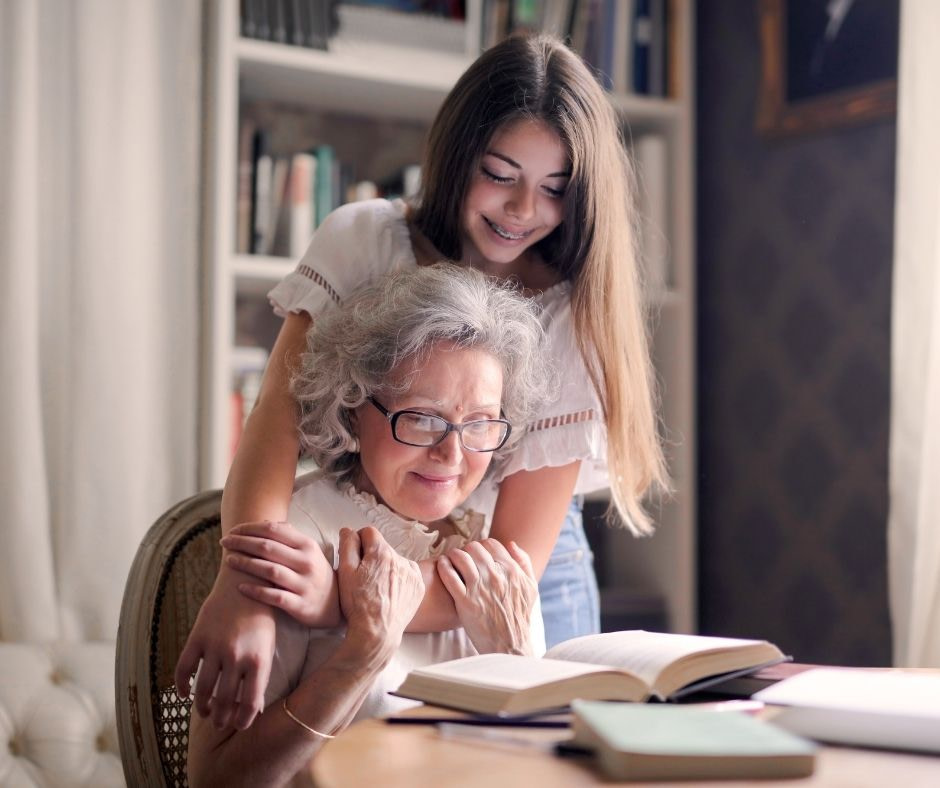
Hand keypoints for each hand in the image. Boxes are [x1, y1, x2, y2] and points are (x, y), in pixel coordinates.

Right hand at [174, 561, 275, 730]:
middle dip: (222, 717)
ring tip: (205, 712)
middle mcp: (236, 656)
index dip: (243, 720)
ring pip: (203, 689)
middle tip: (220, 723)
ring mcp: (215, 647)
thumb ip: (260, 674)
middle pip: (225, 700)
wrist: (246, 581)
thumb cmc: (261, 616)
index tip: (239, 725)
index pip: (249, 702)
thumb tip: (252, 708)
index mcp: (258, 659)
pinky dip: (181, 686)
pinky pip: (183, 669)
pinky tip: (184, 694)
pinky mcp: (197, 637)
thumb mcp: (268, 645)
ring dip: (203, 706)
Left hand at [221, 521, 338, 627]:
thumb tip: (265, 522)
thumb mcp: (309, 551)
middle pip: (268, 548)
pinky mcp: (299, 604)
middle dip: (242, 543)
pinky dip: (256, 591)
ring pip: (269, 570)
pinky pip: (274, 597)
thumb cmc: (314, 573)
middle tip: (224, 541)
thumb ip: (289, 536)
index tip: (233, 530)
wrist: (335, 603)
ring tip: (229, 560)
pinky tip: (240, 587)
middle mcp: (306, 562)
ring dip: (246, 564)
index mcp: (307, 545)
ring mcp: (303, 584)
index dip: (250, 528)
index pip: (274, 530)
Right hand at [336, 527, 423, 657]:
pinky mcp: (419, 586)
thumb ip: (347, 545)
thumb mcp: (345, 572)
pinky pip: (408, 573)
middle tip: (364, 577)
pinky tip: (390, 593)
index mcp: (381, 552)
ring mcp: (412, 573)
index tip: (355, 557)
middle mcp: (401, 558)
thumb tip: (349, 530)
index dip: (358, 542)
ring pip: (395, 560)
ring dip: (387, 567)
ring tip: (377, 588)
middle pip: (382, 548)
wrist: (377, 633)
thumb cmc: (357, 604)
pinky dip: (399, 579)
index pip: (369, 532)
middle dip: (372, 557)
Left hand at [437, 539, 536, 655]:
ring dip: (453, 555)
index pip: (491, 544)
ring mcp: (479, 588)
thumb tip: (511, 544)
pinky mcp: (464, 601)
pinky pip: (449, 575)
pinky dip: (443, 566)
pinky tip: (442, 565)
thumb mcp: (530, 588)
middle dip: (467, 550)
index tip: (477, 554)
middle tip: (462, 558)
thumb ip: (523, 563)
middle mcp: (495, 576)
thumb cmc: (519, 618)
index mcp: (511, 571)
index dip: (482, 546)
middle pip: (474, 548)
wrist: (509, 645)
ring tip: (450, 560)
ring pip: (460, 557)